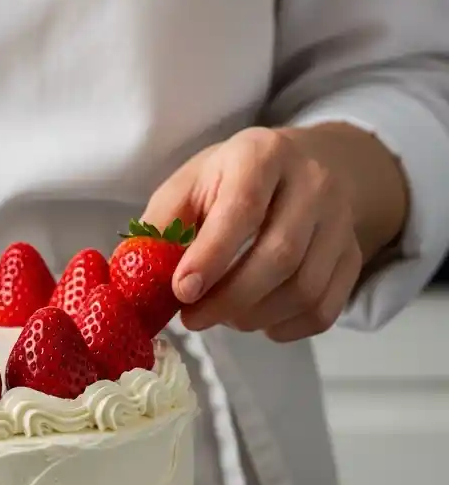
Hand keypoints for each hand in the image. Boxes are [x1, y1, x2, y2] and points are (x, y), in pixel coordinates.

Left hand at [143, 124, 406, 341]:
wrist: (303, 167)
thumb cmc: (229, 183)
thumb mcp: (188, 187)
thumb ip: (159, 228)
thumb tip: (131, 281)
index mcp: (261, 156)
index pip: (242, 210)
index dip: (210, 258)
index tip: (182, 293)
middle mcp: (312, 183)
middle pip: (279, 257)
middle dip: (228, 301)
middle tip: (192, 319)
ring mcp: (340, 220)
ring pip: (303, 289)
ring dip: (253, 318)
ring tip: (222, 315)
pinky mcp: (352, 255)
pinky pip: (322, 309)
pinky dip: (284, 328)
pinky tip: (256, 320)